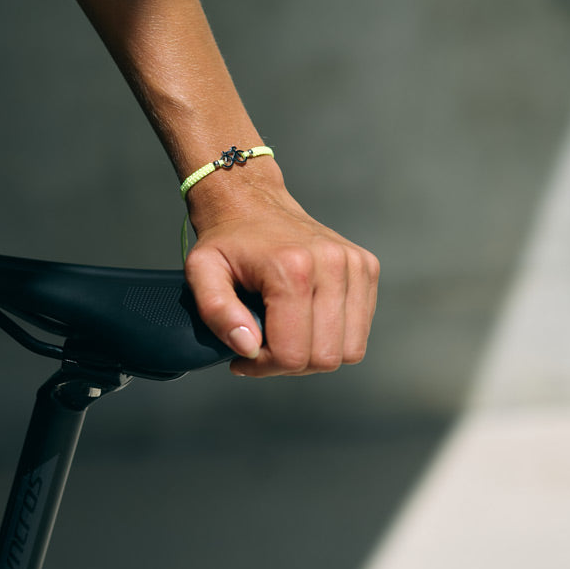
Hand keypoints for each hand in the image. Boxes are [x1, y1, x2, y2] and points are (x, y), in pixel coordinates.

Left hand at [183, 170, 378, 377]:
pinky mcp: (368, 268)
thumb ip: (216, 312)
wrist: (254, 202)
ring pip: (348, 350)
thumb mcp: (201, 272)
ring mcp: (356, 265)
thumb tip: (248, 346)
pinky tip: (306, 321)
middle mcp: (333, 264)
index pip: (292, 354)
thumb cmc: (227, 242)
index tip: (246, 353)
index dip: (265, 366)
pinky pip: (359, 332)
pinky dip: (333, 337)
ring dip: (315, 354)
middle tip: (266, 345)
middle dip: (291, 363)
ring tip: (287, 334)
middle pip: (324, 357)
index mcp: (293, 268)